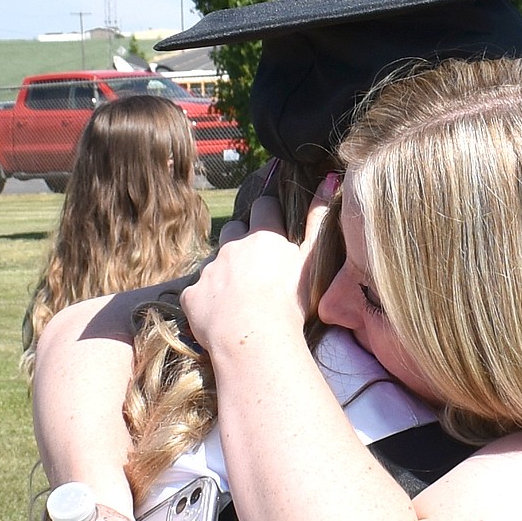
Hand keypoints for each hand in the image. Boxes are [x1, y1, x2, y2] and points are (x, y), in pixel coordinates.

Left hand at [181, 183, 334, 362]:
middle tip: (257, 267)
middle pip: (234, 229)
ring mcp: (210, 269)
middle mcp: (232, 246)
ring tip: (238, 295)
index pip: (264, 206)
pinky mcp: (193, 294)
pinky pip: (198, 291)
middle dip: (242, 240)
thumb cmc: (290, 303)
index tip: (276, 231)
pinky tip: (221, 316)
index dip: (270, 215)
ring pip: (214, 260)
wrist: (256, 340)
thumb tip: (328, 180)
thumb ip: (319, 220)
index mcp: (263, 236)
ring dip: (224, 270)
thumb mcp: (312, 261)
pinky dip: (208, 299)